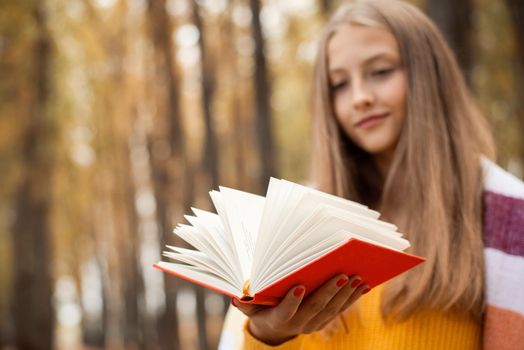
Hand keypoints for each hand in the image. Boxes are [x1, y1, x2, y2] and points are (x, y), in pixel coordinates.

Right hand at [232, 274, 368, 344]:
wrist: (273, 330)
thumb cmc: (261, 311)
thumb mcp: (250, 308)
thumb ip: (246, 303)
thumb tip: (237, 297)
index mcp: (278, 319)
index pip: (285, 312)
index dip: (292, 301)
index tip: (300, 286)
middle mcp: (298, 324)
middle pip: (315, 308)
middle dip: (329, 291)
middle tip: (341, 275)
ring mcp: (313, 324)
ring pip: (332, 310)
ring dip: (346, 295)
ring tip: (357, 278)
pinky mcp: (324, 321)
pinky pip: (339, 310)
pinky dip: (352, 298)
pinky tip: (362, 286)